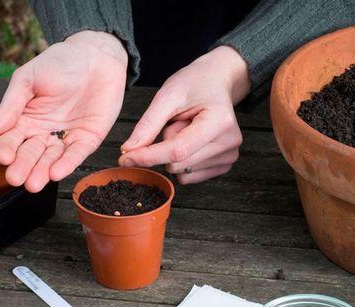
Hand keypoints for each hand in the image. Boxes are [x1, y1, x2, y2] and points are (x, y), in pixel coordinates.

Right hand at [0, 30, 127, 191]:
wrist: (96, 55)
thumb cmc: (59, 63)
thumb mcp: (28, 79)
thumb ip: (10, 106)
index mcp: (25, 119)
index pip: (11, 139)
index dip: (6, 149)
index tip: (3, 157)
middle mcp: (43, 132)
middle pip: (30, 153)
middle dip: (22, 166)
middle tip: (15, 179)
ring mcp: (65, 138)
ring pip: (51, 159)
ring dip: (42, 172)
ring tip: (33, 184)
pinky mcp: (87, 140)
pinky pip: (75, 155)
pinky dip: (67, 164)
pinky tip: (56, 174)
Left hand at [119, 46, 250, 183]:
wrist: (217, 81)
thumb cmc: (194, 83)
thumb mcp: (168, 95)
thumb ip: (148, 125)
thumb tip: (128, 151)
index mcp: (219, 122)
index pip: (177, 150)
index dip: (148, 156)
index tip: (125, 158)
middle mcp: (229, 142)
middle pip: (177, 163)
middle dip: (163, 147)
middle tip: (173, 123)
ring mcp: (229, 156)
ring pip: (182, 172)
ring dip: (173, 154)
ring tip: (185, 129)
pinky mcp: (224, 165)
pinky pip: (189, 176)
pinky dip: (182, 161)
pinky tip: (190, 141)